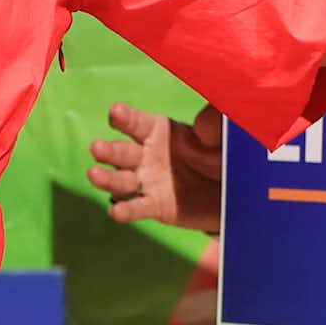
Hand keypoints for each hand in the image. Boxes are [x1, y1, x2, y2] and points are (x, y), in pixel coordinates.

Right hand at [89, 102, 223, 233]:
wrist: (231, 191)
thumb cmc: (221, 155)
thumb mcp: (222, 136)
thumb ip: (214, 125)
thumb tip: (207, 120)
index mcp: (158, 131)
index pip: (136, 123)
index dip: (124, 117)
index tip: (115, 112)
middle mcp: (146, 155)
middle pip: (121, 152)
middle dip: (108, 150)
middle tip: (97, 148)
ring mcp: (147, 182)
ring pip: (121, 180)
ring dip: (106, 178)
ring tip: (94, 176)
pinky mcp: (155, 206)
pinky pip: (137, 207)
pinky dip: (126, 210)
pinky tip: (117, 212)